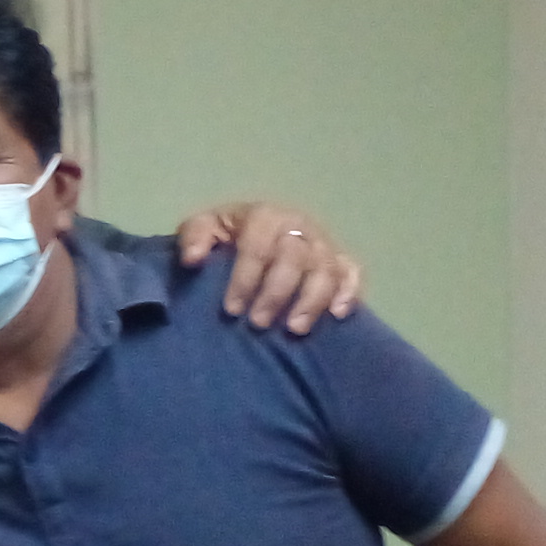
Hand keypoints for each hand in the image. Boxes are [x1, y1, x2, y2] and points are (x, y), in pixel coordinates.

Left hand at [177, 201, 364, 332]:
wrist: (250, 236)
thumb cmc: (225, 237)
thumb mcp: (203, 228)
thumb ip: (193, 237)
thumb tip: (193, 259)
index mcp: (264, 216)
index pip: (258, 247)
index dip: (245, 279)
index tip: (231, 310)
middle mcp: (298, 226)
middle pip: (294, 259)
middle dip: (276, 294)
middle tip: (258, 324)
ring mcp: (323, 243)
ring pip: (325, 269)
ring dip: (311, 300)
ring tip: (294, 329)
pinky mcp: (341, 260)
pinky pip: (352, 273)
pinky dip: (348, 292)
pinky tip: (337, 315)